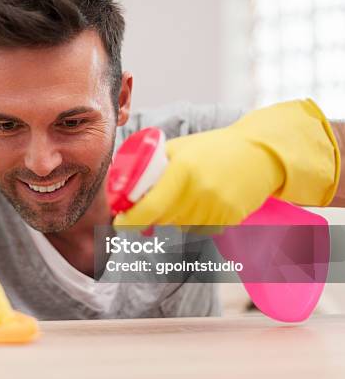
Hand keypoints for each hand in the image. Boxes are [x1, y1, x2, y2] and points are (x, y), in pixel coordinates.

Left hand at [114, 99, 338, 226]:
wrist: (259, 154)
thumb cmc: (213, 148)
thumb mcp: (178, 149)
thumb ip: (152, 166)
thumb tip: (123, 186)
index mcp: (183, 172)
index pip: (150, 208)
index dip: (130, 221)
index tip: (120, 223)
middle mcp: (199, 193)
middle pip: (161, 221)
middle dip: (149, 218)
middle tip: (145, 207)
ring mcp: (216, 209)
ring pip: (179, 228)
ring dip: (171, 219)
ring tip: (183, 197)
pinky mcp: (229, 220)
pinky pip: (199, 230)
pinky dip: (193, 222)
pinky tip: (202, 203)